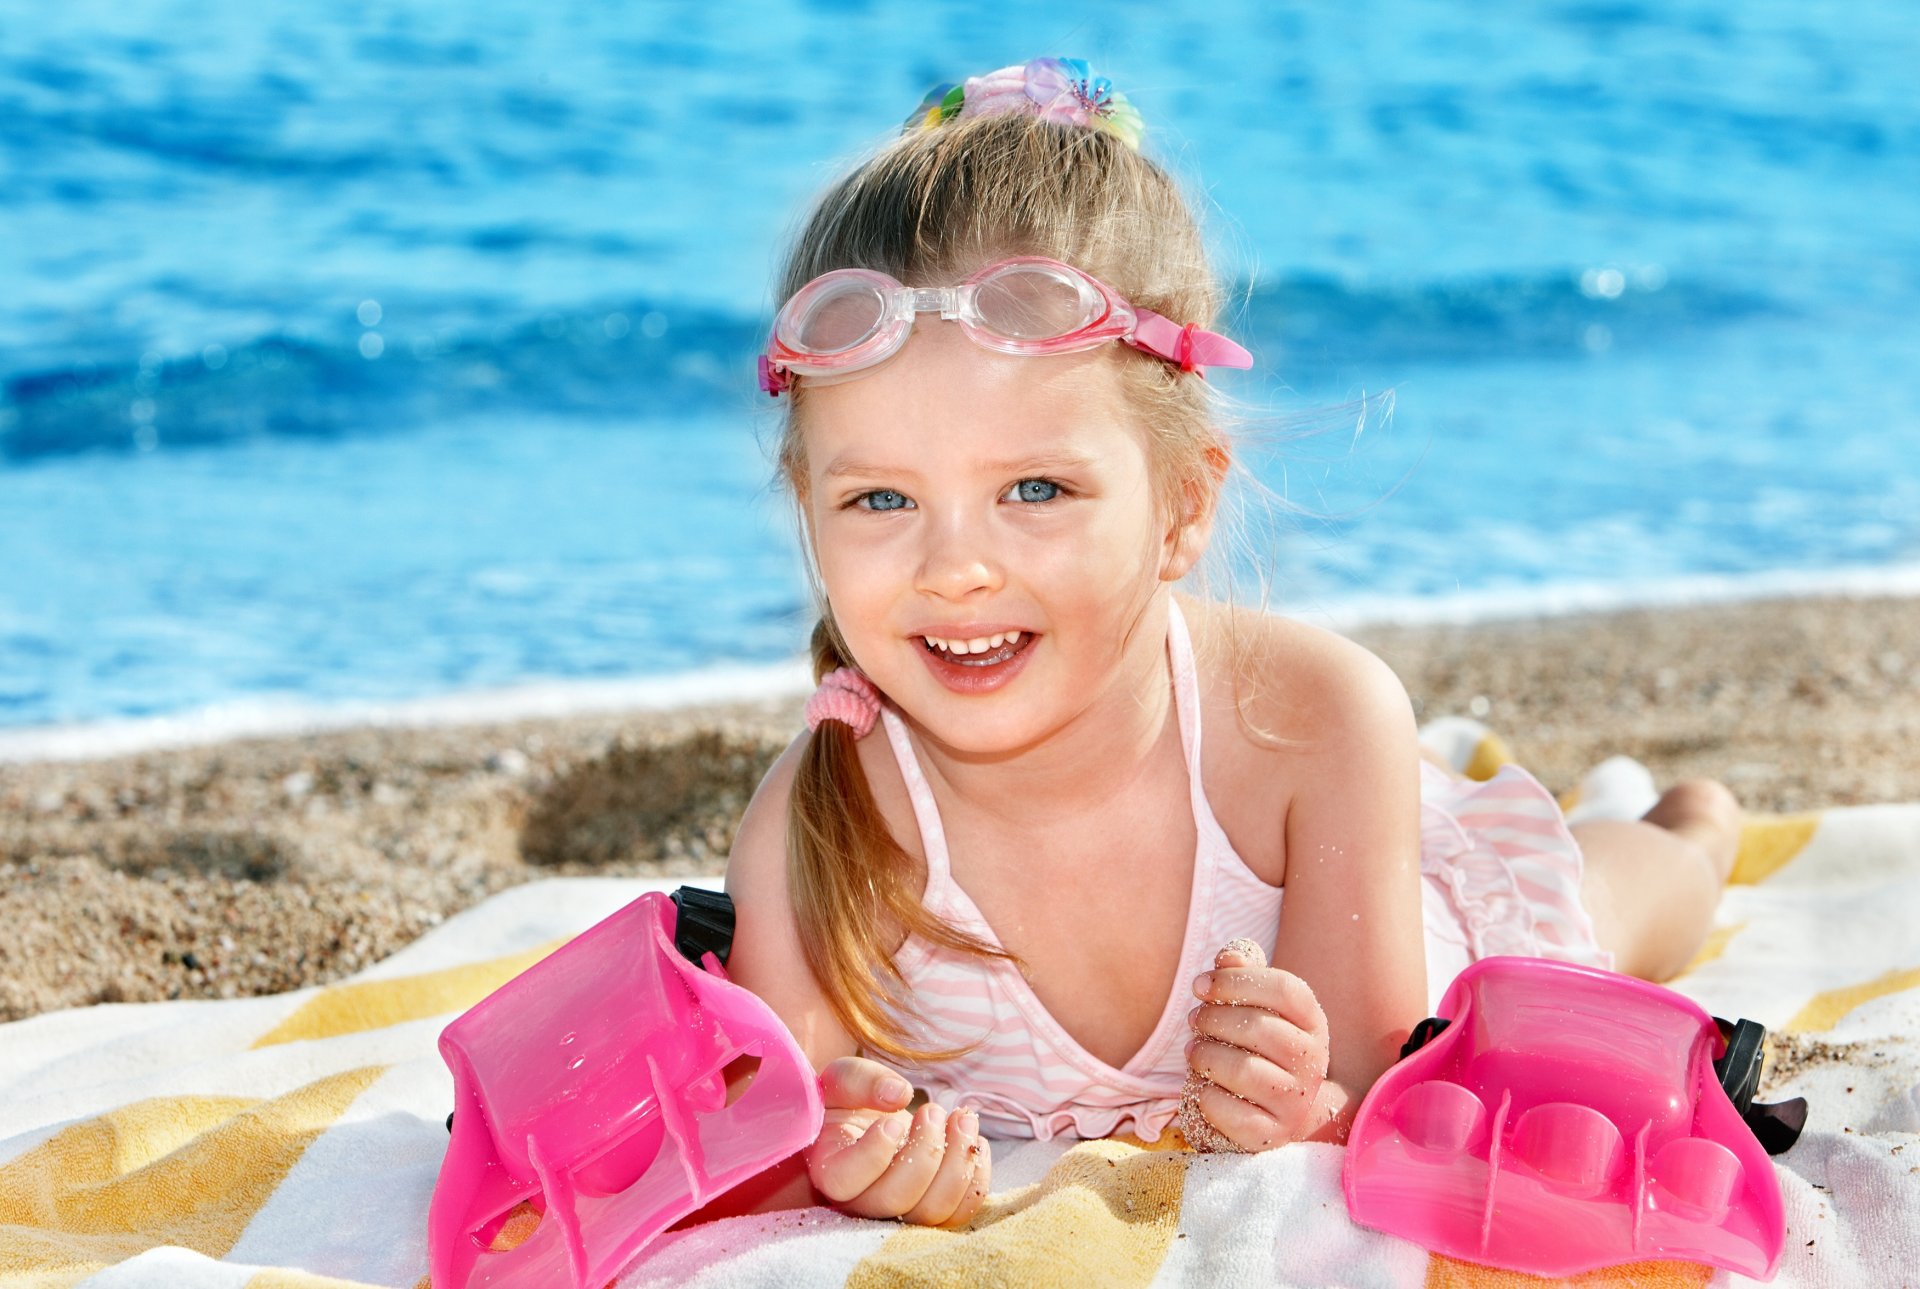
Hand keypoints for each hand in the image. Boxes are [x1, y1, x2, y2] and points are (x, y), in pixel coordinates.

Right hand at [805, 1056, 990, 1226]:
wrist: (871, 1121)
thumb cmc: (850, 1101)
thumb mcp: (844, 1079)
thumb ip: (861, 1080)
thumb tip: (898, 1095)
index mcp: (829, 1169)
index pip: (843, 1181)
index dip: (874, 1152)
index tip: (893, 1119)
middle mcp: (860, 1202)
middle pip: (895, 1199)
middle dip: (926, 1150)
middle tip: (933, 1110)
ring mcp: (897, 1212)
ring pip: (931, 1210)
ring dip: (957, 1162)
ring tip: (962, 1118)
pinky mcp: (930, 1210)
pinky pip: (958, 1212)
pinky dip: (976, 1177)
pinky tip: (975, 1141)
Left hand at [1182, 940, 1330, 1151]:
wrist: (1281, 1113)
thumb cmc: (1259, 1050)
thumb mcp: (1258, 1011)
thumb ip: (1244, 978)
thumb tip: (1228, 956)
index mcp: (1312, 1024)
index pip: (1285, 989)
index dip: (1237, 981)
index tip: (1201, 985)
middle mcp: (1312, 1063)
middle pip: (1260, 1028)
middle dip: (1214, 1019)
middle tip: (1194, 1019)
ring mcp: (1295, 1102)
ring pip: (1245, 1071)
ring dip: (1206, 1056)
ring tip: (1194, 1052)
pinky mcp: (1271, 1135)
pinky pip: (1231, 1113)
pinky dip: (1206, 1097)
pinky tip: (1202, 1087)